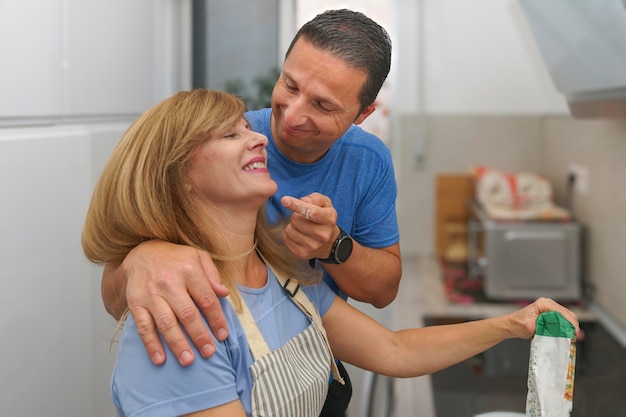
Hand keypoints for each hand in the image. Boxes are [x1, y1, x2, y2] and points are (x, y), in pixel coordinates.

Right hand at [122, 240, 229, 365]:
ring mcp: (151, 293)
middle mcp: (169, 282)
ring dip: (177, 344)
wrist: (140, 253)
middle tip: (209, 352)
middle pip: (187, 314)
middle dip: (199, 336)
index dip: (216, 319)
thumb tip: (224, 293)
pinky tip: (160, 359)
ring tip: (188, 361)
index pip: (207, 299)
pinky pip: (143, 327)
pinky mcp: (135, 303)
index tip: (223, 335)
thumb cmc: (175, 258)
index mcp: (189, 269)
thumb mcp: (198, 257)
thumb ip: (212, 274)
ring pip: (166, 323)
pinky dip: (151, 344)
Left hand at [280, 193, 339, 259]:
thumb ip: (315, 198)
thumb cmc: (324, 219)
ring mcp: (313, 246)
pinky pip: (286, 240)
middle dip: (296, 216)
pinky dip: (289, 235)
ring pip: (289, 230)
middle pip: (296, 220)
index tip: (284, 200)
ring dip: (292, 226)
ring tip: (301, 227)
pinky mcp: (303, 254)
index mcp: (329, 219)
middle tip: (302, 218)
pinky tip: (298, 235)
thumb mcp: (325, 204)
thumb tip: (303, 200)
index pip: (311, 212)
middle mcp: (323, 235)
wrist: (330, 243)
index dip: (296, 205)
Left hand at [507, 297, 582, 340]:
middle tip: (575, 338)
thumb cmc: (517, 323)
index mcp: (543, 304)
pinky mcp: (551, 316)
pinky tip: (567, 336)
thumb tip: (533, 327)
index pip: (562, 312)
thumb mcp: (524, 326)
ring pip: (567, 318)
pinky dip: (566, 329)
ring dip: (570, 328)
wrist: (511, 326)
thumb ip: (531, 326)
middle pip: (567, 314)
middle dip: (572, 326)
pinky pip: (562, 321)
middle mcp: (548, 305)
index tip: (574, 332)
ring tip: (572, 339)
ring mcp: (550, 310)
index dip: (570, 322)